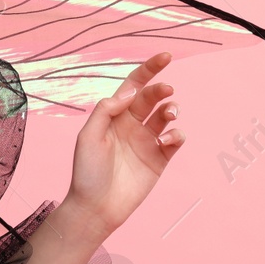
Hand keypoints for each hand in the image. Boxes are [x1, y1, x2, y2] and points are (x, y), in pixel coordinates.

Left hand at [65, 51, 183, 236]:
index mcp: (113, 116)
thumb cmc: (87, 171)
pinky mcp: (160, 159)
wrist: (97, 206)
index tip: (166, 56)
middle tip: (166, 91)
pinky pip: (176, 139)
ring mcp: (147, 141)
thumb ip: (106, 111)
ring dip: (171, 109)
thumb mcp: (88, 136)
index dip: (149, 70)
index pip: (133, 87)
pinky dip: (177, 135)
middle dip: (161, 90)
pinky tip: (166, 141)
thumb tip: (129, 93)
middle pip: (151, 98)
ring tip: (169, 113)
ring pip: (167, 116)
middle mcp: (131, 125)